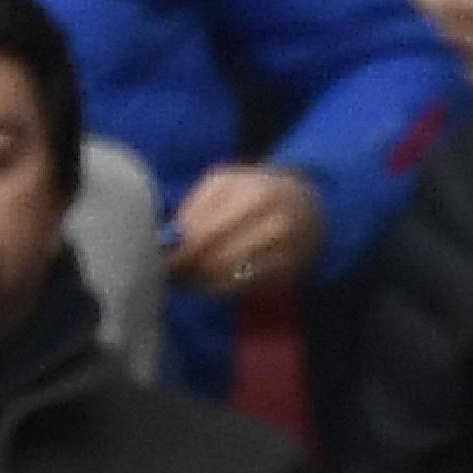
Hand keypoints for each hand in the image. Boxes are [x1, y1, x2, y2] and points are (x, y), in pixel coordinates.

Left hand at [164, 162, 328, 299]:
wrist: (311, 207)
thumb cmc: (256, 191)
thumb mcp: (225, 183)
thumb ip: (196, 207)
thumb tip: (171, 241)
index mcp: (254, 195)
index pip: (205, 233)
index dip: (179, 251)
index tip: (161, 259)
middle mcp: (274, 226)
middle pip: (216, 259)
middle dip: (188, 269)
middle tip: (170, 273)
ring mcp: (285, 254)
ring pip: (229, 279)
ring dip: (201, 283)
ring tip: (186, 278)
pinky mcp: (289, 276)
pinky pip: (244, 289)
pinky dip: (221, 289)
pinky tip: (209, 282)